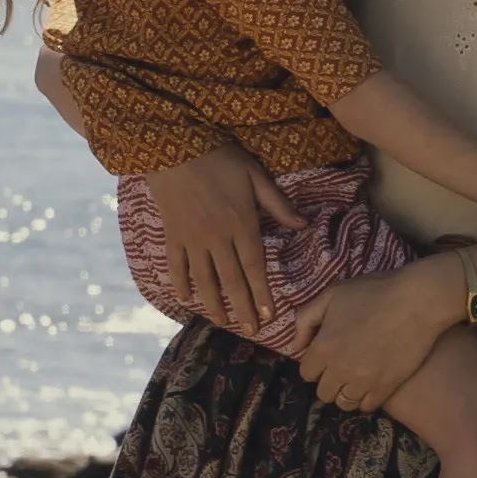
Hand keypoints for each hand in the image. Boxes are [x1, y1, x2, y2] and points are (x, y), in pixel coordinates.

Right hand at [141, 143, 279, 337]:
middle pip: (231, 280)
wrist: (174, 147)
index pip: (254, 267)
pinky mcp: (172, 235)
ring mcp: (192, 239)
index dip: (262, 293)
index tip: (269, 315)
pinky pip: (177, 266)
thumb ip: (278, 203)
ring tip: (223, 322)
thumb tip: (304, 225)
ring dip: (214, 303)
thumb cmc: (220, 159)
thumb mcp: (255, 175)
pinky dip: (181, 284)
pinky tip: (187, 299)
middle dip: (243, 307)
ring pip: (205, 279)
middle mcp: (217, 238)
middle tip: (250, 330)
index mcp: (241, 224)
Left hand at [291, 262, 457, 417]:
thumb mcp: (332, 295)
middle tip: (342, 366)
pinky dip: (365, 398)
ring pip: (344, 403)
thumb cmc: (373, 292)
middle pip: (323, 392)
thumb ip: (306, 319)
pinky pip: (367, 406)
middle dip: (329, 380)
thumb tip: (295, 345)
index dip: (315, 363)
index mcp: (323, 347)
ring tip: (356, 378)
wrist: (417, 301)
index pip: (306, 372)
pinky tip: (371, 383)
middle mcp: (339, 369)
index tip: (326, 355)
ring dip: (346, 392)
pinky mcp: (386, 387)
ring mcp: (363, 381)